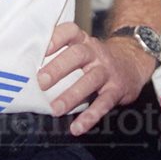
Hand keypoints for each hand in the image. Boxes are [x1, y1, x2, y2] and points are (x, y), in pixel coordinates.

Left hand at [37, 21, 155, 135]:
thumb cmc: (97, 59)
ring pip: (90, 80)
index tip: (42, 49)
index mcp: (84, 41)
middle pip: (77, 55)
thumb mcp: (83, 49)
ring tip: (55, 109)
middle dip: (58, 68)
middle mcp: (95, 53)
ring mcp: (107, 70)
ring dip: (71, 95)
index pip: (70, 31)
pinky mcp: (117, 89)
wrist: (133, 63)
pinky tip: (77, 127)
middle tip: (41, 82)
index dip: (56, 37)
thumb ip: (61, 55)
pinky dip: (90, 116)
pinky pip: (103, 103)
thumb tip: (27, 69)